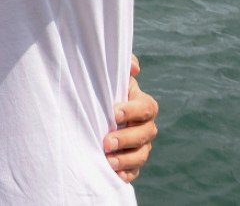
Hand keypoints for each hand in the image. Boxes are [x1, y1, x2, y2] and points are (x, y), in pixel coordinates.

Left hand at [105, 54, 158, 181]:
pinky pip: (134, 170)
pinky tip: (114, 174)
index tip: (114, 113)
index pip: (147, 107)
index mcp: (141, 103)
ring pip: (141, 154)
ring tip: (109, 161)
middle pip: (146, 133)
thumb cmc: (102, 88)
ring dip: (126, 159)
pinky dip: (126, 174)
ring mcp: (140, 144)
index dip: (133, 111)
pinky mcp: (131, 161)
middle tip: (107, 142)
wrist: (92, 107)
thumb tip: (135, 68)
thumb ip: (122, 64)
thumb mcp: (109, 73)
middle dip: (127, 138)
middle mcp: (144, 125)